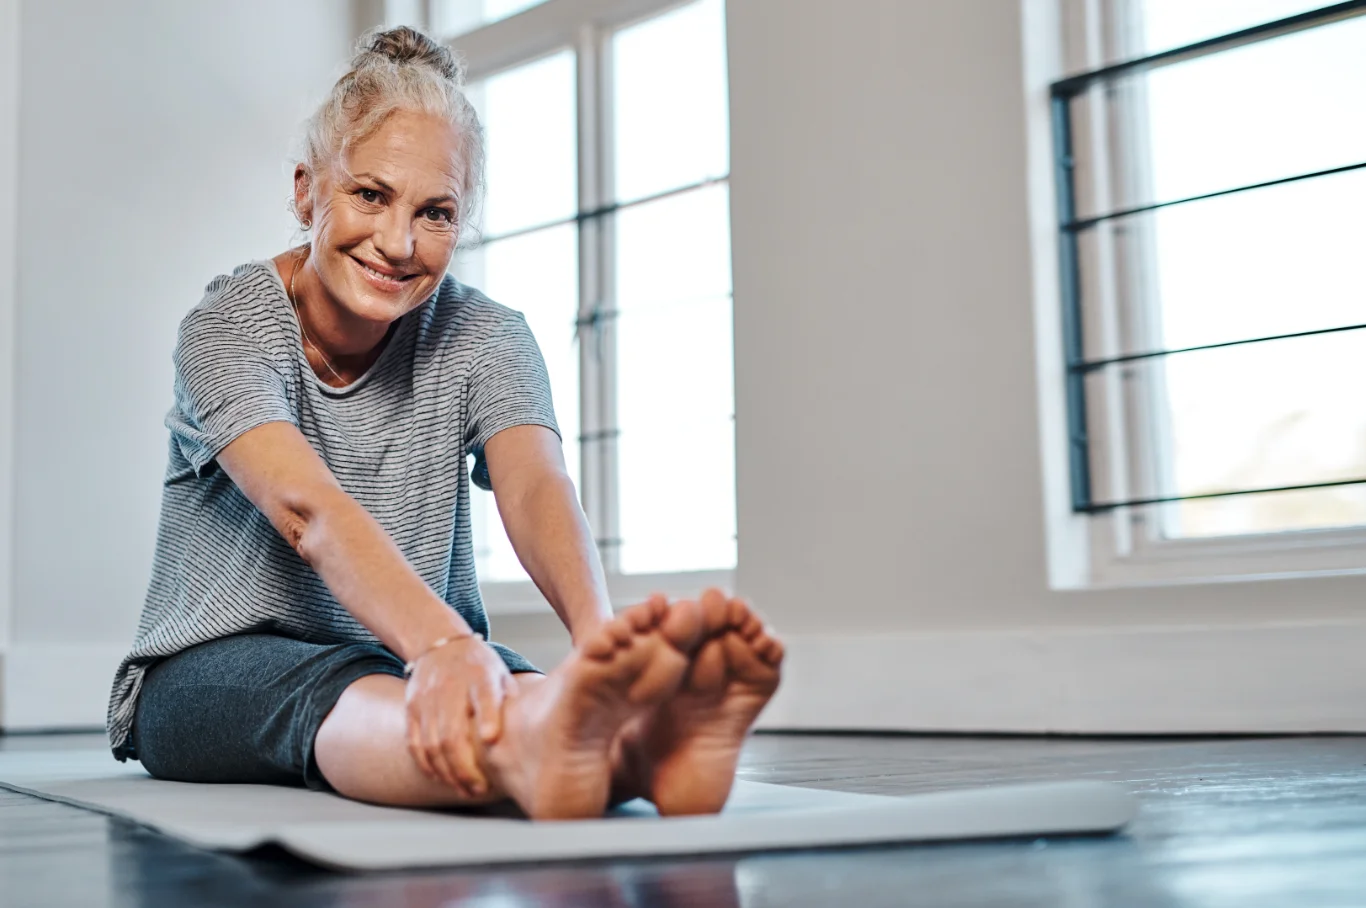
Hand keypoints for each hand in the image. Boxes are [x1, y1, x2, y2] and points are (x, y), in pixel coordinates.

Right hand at [403, 636, 513, 796]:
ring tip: (464, 789)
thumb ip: (509, 701)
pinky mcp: (412, 707)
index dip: (487, 717)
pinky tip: (441, 777)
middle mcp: (450, 685)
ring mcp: (427, 697)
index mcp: (479, 675)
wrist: (440, 646)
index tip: (491, 738)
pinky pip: (415, 742)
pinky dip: (427, 764)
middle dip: (465, 767)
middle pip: (452, 732)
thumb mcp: (500, 674)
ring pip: (432, 744)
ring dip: (448, 772)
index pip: (483, 695)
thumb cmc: (479, 667)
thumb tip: (529, 734)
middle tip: (479, 789)